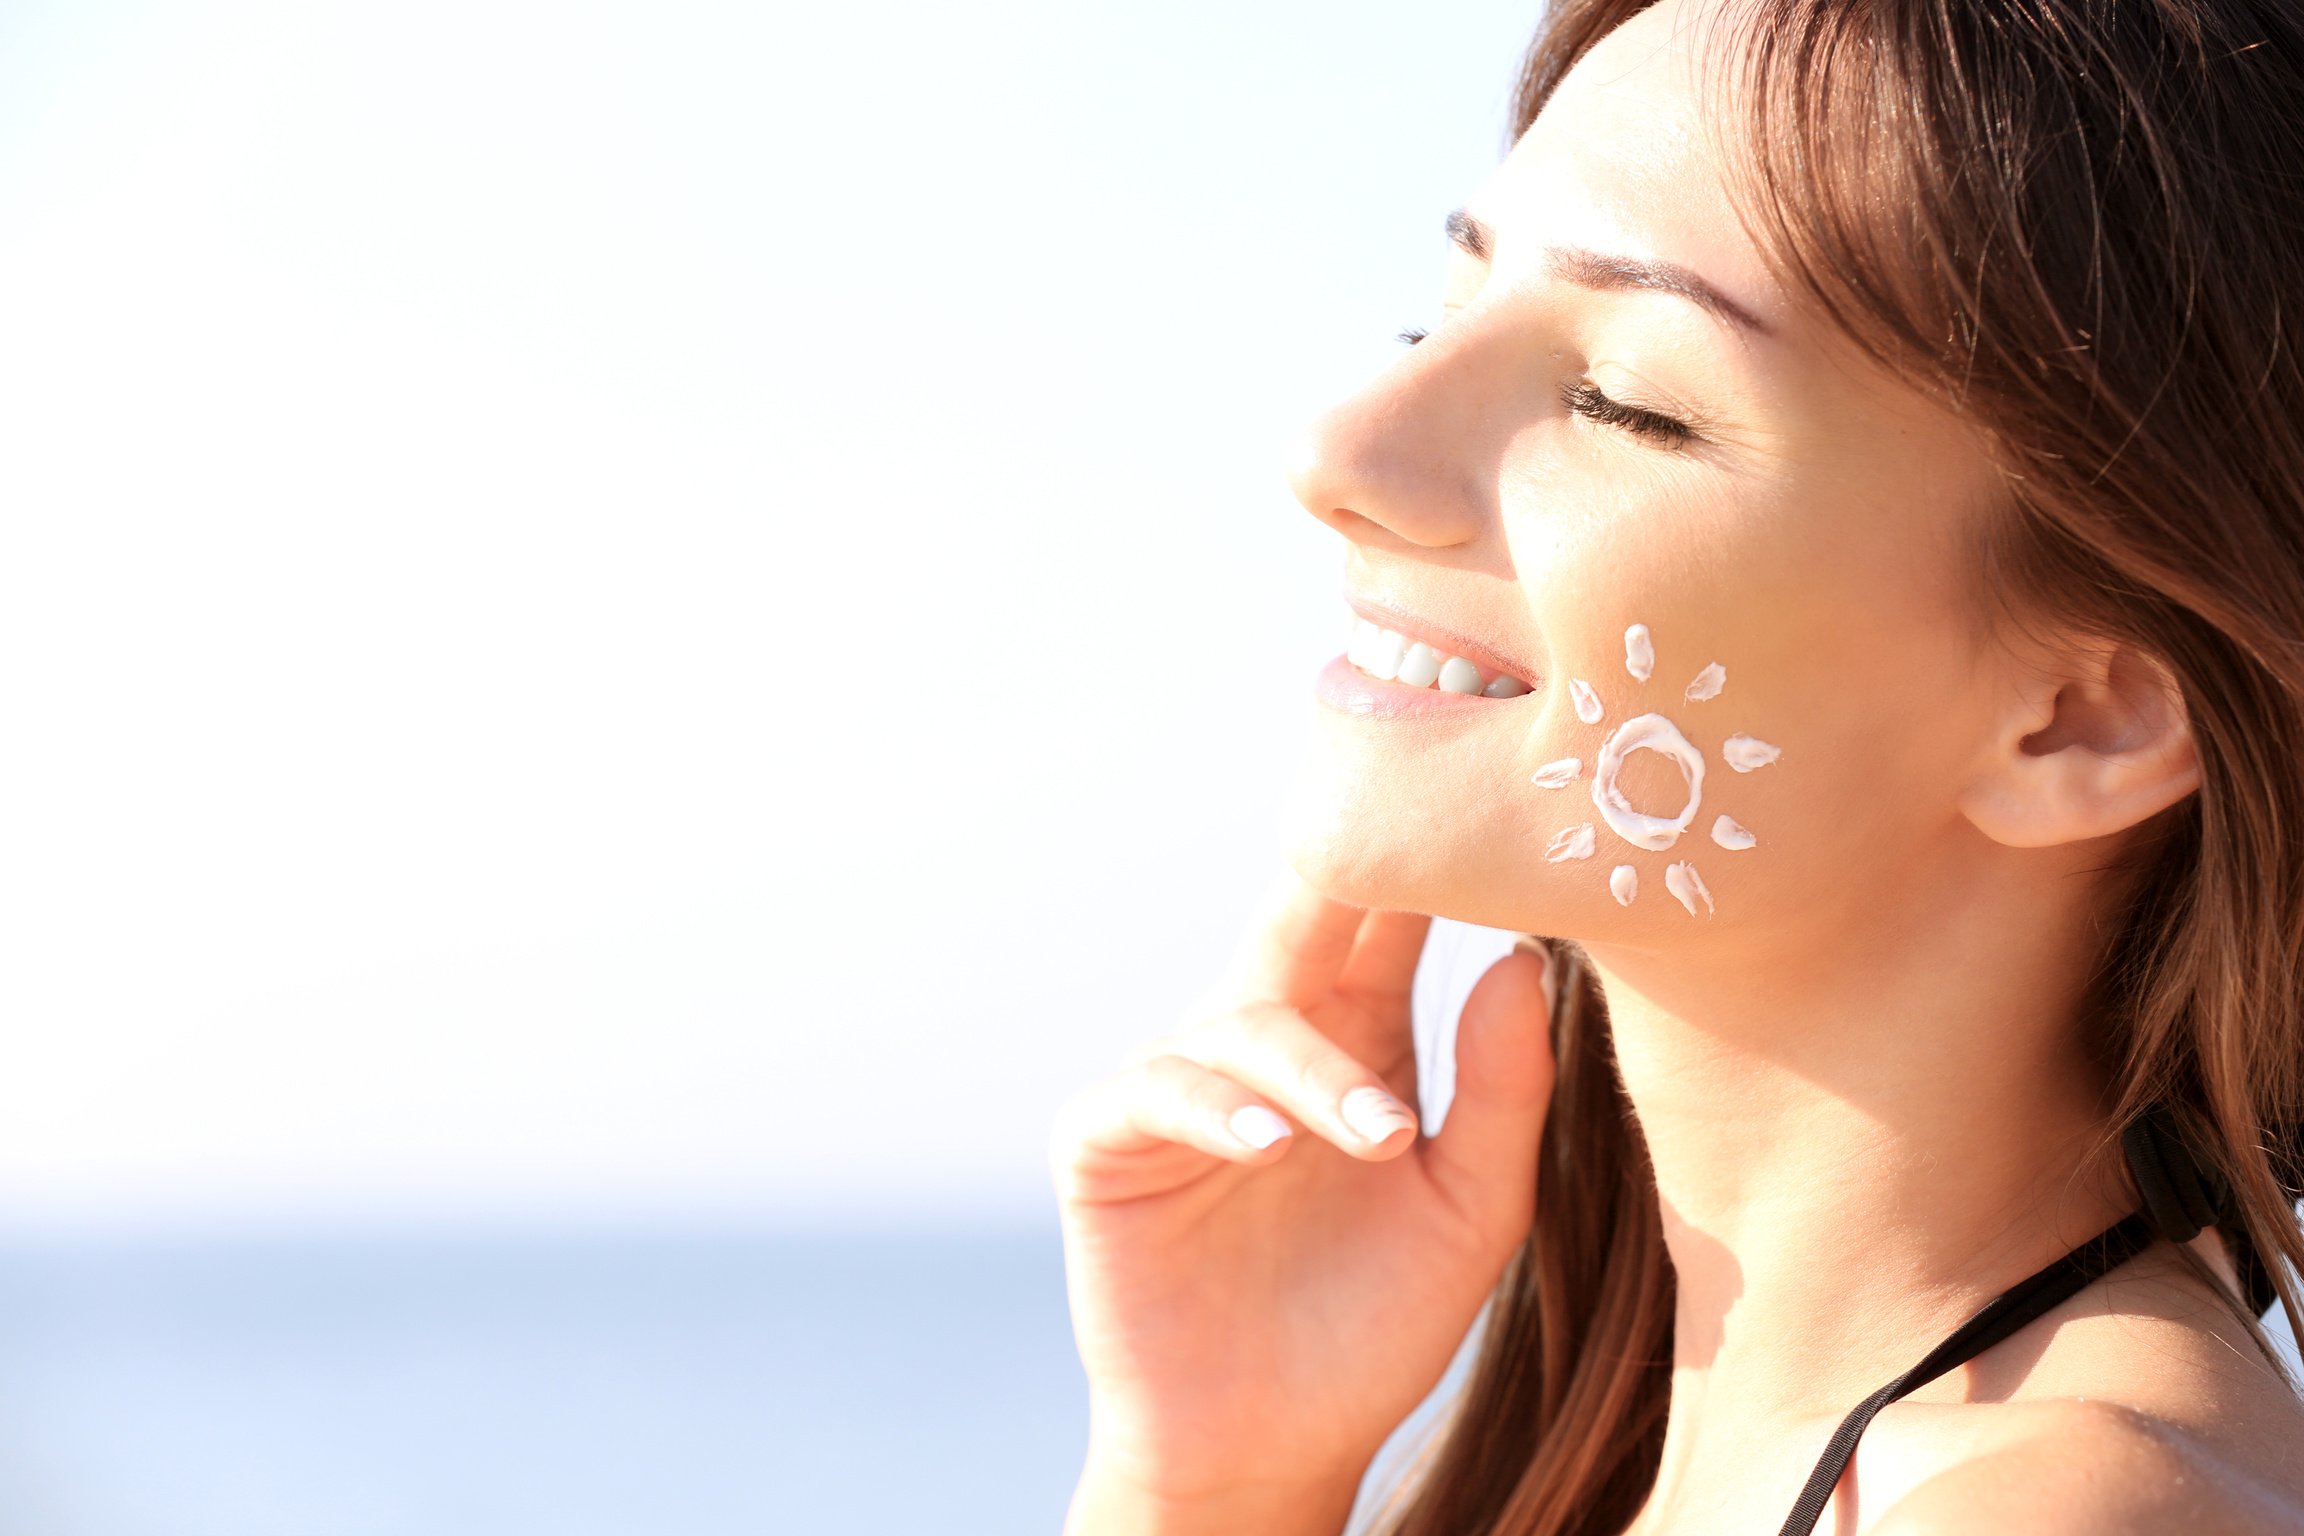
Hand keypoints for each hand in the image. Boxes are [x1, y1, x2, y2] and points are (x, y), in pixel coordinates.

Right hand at [1049, 869, 1558, 1519]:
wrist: (1275, 1447)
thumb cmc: (1375, 1323)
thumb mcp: (1472, 1211)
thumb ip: (1503, 1090)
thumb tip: (1521, 959)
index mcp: (1356, 1037)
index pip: (1385, 927)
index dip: (1422, 874)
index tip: (1479, 830)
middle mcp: (1264, 1040)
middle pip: (1298, 927)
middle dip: (1338, 882)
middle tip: (1389, 851)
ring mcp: (1181, 1085)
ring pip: (1238, 1023)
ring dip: (1311, 1071)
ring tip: (1379, 1135)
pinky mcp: (1108, 1143)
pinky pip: (1151, 1093)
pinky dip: (1210, 1108)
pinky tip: (1268, 1143)